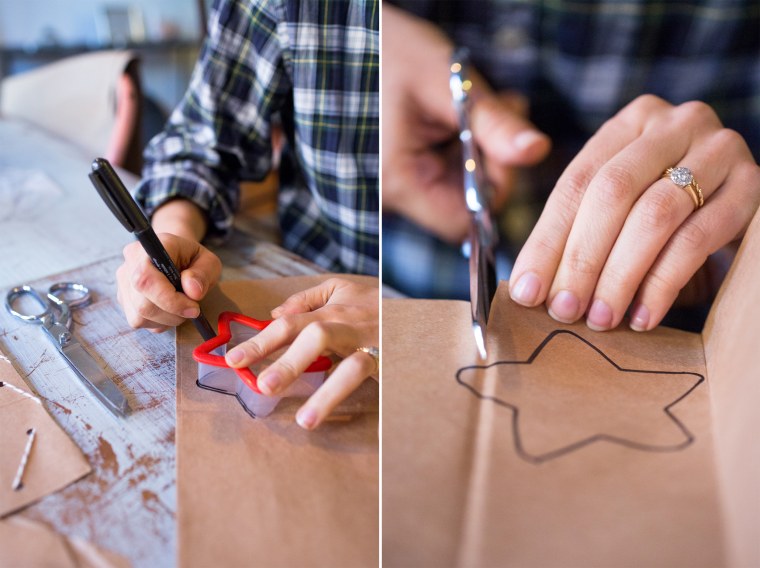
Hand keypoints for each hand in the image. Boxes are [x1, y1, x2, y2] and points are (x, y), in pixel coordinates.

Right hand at [116, 233, 221, 331]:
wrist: (178, 257)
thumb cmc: (193, 259)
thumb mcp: (209, 262)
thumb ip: (203, 274)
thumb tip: (193, 292)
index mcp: (150, 248)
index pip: (145, 278)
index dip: (169, 299)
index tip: (193, 308)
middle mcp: (130, 264)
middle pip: (142, 303)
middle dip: (173, 313)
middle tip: (193, 309)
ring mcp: (123, 283)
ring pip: (139, 316)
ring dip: (168, 319)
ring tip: (182, 306)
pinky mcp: (124, 299)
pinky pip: (139, 321)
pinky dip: (159, 322)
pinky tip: (170, 309)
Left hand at [224, 278, 378, 429]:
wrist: (419, 311)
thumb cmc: (373, 303)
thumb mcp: (340, 289)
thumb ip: (306, 301)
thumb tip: (274, 315)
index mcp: (332, 310)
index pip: (289, 324)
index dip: (261, 342)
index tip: (234, 361)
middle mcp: (350, 326)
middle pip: (316, 338)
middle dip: (289, 362)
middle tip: (263, 386)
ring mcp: (373, 347)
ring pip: (352, 367)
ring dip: (328, 393)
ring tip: (305, 420)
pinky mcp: (391, 366)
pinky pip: (376, 386)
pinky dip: (361, 402)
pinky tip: (342, 418)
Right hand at [381, 3, 549, 242]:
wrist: (344, 40)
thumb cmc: (387, 53)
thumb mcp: (447, 84)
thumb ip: (494, 124)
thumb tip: (538, 151)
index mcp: (398, 182)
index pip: (465, 219)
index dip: (493, 186)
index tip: (499, 138)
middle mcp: (389, 195)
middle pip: (461, 203)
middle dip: (488, 159)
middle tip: (498, 107)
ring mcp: (389, 186)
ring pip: (453, 187)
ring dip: (474, 149)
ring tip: (472, 103)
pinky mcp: (394, 172)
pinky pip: (437, 173)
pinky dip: (456, 146)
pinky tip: (455, 113)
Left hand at [509, 95, 759, 330]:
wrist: (740, 207)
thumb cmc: (664, 214)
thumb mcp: (617, 208)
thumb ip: (575, 233)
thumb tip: (529, 288)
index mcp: (630, 123)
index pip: (576, 183)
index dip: (546, 241)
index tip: (527, 291)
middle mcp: (675, 124)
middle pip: (612, 192)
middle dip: (581, 259)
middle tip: (563, 310)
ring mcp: (719, 150)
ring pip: (654, 215)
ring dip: (620, 276)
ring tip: (600, 318)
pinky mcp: (751, 187)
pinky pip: (698, 238)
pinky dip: (663, 283)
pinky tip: (642, 316)